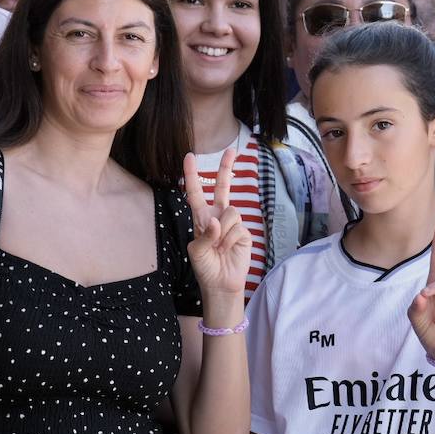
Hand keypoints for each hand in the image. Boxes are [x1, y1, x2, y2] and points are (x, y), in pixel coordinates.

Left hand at [182, 150, 251, 300]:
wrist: (222, 283)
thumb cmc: (204, 267)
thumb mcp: (195, 252)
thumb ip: (204, 235)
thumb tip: (217, 221)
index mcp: (201, 219)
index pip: (195, 192)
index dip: (192, 174)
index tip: (189, 156)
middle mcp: (217, 216)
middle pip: (223, 187)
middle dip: (226, 168)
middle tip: (231, 150)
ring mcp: (232, 224)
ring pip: (231, 212)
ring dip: (223, 232)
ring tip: (220, 248)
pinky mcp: (244, 232)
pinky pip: (238, 227)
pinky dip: (231, 240)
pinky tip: (229, 250)